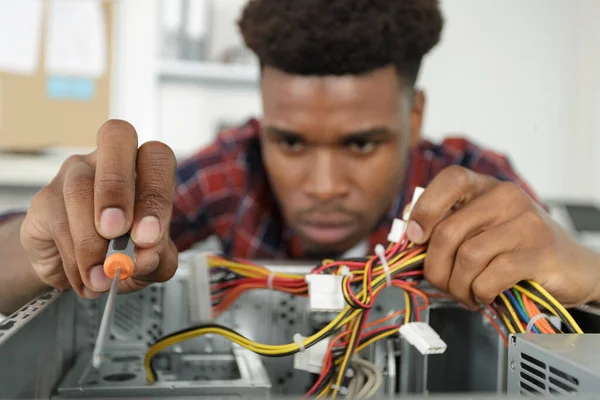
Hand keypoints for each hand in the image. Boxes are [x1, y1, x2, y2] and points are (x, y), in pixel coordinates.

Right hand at [20, 120, 178, 298]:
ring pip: (80, 187)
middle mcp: (111, 161)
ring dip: (92, 241)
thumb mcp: (152, 263)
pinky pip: (59, 221)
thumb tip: (145, 257)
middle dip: (117, 188)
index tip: (148, 236)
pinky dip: (75, 259)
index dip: (155, 193)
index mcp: (146, 169)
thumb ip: (157, 259)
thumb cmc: (124, 253)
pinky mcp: (45, 198)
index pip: (157, 157)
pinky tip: (86, 276)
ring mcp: (75, 173)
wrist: (82, 271)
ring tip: (102, 275)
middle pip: (117, 137)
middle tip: (117, 232)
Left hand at [406, 165, 599, 308]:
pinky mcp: (540, 253)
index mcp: (487, 188)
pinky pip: (490, 276)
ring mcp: (526, 223)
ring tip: (465, 294)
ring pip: (467, 257)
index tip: (415, 236)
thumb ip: (448, 228)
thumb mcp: (481, 230)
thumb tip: (406, 236)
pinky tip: (484, 296)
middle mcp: (507, 198)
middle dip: (435, 268)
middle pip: (448, 231)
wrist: (574, 268)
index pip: (450, 180)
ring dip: (458, 286)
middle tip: (442, 284)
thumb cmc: (517, 249)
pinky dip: (479, 293)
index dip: (425, 207)